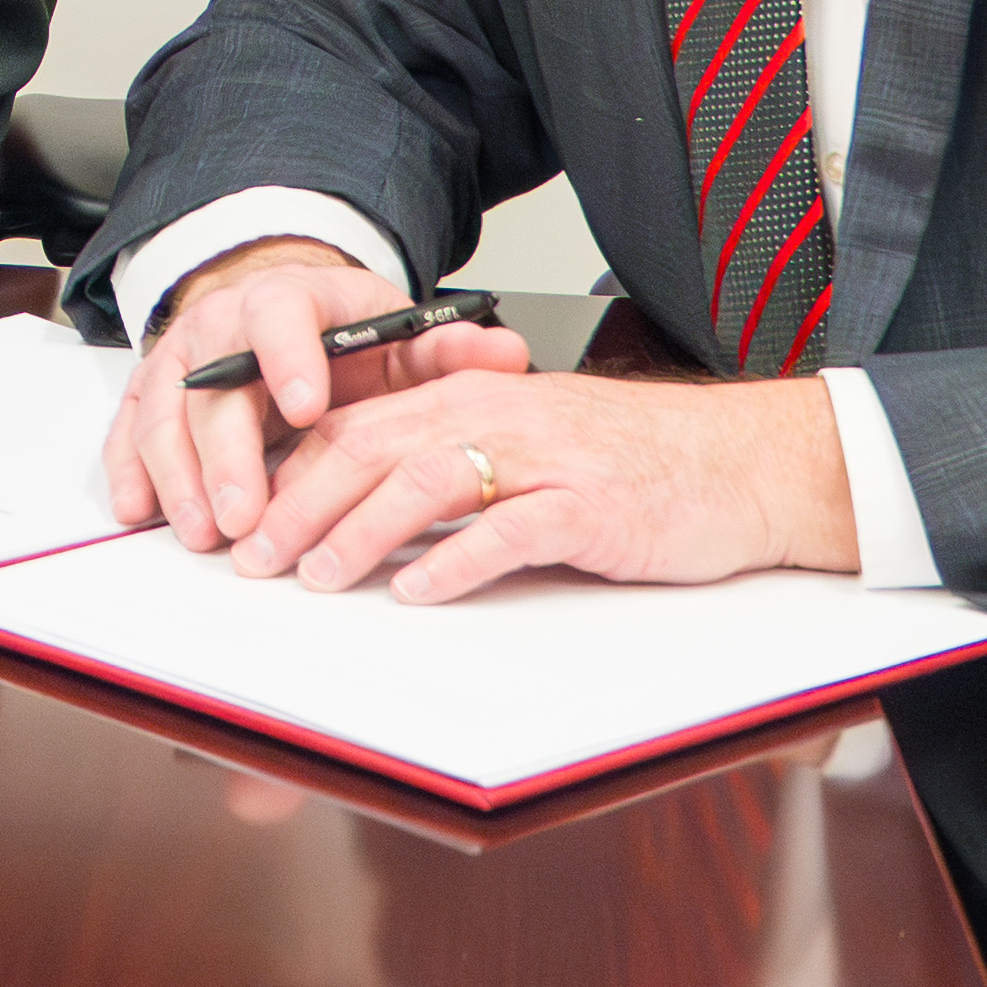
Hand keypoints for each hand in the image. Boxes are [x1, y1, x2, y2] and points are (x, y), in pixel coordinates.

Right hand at [102, 235, 417, 550]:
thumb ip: (446, 351)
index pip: (283, 312)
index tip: (308, 409)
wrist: (278, 310)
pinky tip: (140, 509)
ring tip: (202, 530)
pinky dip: (129, 469)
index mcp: (291, 299)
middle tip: (245, 513)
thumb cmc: (335, 332)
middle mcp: (224, 322)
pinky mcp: (151, 388)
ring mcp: (180, 356)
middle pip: (214, 381)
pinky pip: (129, 426)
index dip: (290, 358)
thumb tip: (503, 354)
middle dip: (226, 453)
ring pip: (163, 409)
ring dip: (177, 473)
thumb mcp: (395, 334)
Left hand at [237, 339, 860, 602]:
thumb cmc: (634, 461)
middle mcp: (498, 413)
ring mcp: (546, 456)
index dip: (288, 471)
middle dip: (299, 503)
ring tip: (318, 575)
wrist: (743, 462)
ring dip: (360, 529)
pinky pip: (510, 527)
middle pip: (371, 445)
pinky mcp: (591, 504)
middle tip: (255, 559)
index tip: (243, 520)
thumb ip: (449, 469)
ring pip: (425, 478)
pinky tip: (419, 591)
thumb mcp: (527, 448)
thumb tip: (358, 518)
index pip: (354, 422)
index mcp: (472, 395)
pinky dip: (456, 561)